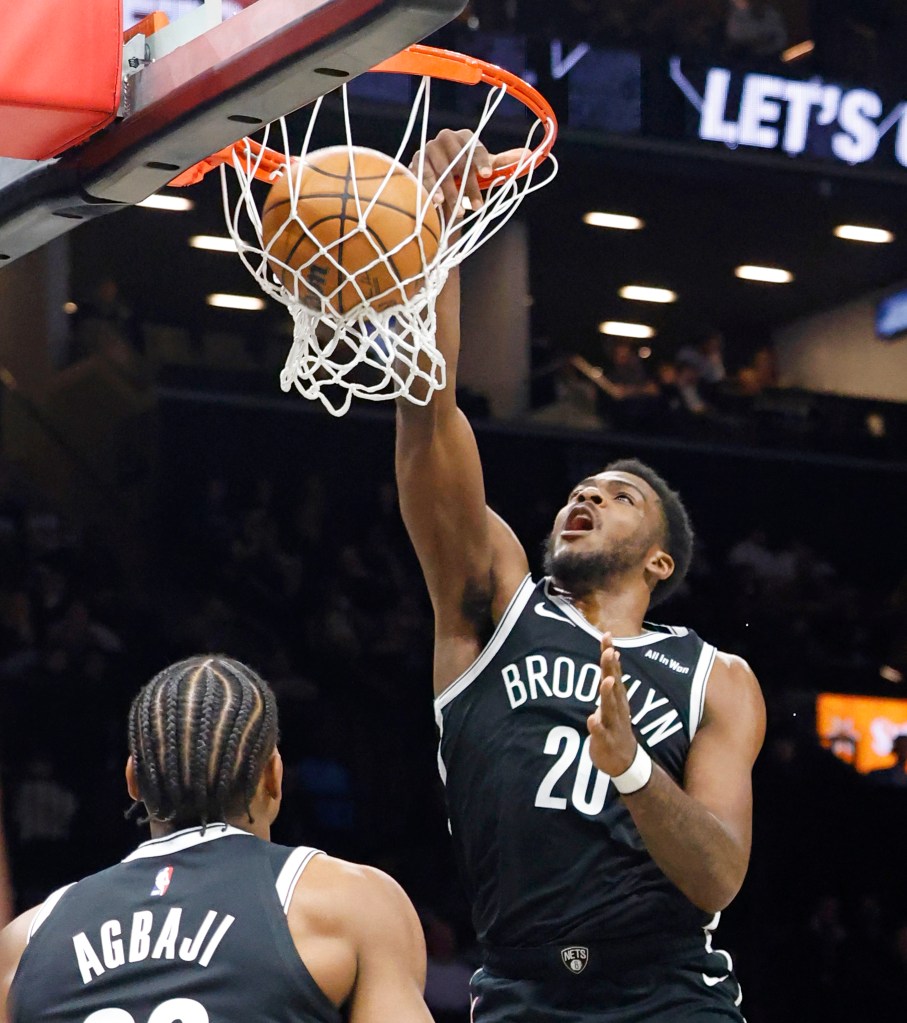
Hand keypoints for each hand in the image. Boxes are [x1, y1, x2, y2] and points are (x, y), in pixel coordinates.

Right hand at [410, 128, 529, 219]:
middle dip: (469, 186)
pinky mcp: (415, 162)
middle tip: (479, 207)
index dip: (481, 161)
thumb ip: (502, 162)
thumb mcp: (483, 168)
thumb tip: (528, 154)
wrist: (436, 178)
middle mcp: (446, 138)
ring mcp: (429, 149)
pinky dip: (429, 189)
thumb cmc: (464, 172)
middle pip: (459, 162)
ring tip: (459, 211)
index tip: (487, 174)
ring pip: (441, 170)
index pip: (474, 148)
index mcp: (465, 137)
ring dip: (450, 192)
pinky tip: (436, 202)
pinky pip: (422, 175)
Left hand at [586, 633, 637, 777]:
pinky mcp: (606, 741)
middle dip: (610, 668)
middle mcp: (617, 708)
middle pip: (613, 685)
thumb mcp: (615, 700)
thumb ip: (613, 678)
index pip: (613, 671)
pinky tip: (592, 719)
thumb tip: (613, 653)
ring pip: (610, 707)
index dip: (609, 653)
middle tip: (608, 650)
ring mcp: (613, 724)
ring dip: (608, 694)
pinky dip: (597, 726)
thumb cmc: (616, 726)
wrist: (625, 761)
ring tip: (606, 680)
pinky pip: (601, 733)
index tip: (606, 635)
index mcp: (617, 697)